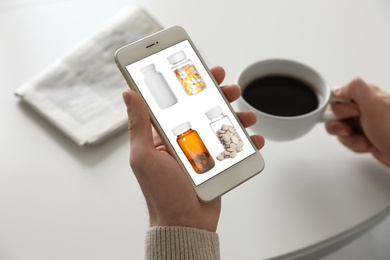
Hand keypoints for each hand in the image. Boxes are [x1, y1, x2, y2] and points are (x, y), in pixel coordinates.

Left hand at [122, 66, 264, 231]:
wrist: (185, 223)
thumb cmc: (161, 194)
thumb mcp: (144, 156)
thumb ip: (138, 125)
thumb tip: (129, 94)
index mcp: (162, 135)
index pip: (174, 102)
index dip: (186, 84)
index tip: (197, 68)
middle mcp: (182, 140)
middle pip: (201, 109)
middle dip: (217, 94)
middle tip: (228, 87)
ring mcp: (201, 151)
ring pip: (220, 125)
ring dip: (235, 115)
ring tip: (246, 114)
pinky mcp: (217, 163)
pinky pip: (233, 147)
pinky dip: (245, 141)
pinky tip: (253, 138)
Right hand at [326, 78, 389, 166]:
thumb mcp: (375, 104)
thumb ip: (355, 89)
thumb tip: (337, 89)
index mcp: (365, 95)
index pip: (336, 97)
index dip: (339, 108)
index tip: (351, 114)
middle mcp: (362, 107)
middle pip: (334, 114)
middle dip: (340, 126)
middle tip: (352, 129)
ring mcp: (361, 122)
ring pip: (338, 129)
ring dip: (348, 138)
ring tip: (362, 140)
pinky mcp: (362, 135)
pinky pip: (346, 139)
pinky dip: (354, 145)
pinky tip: (367, 145)